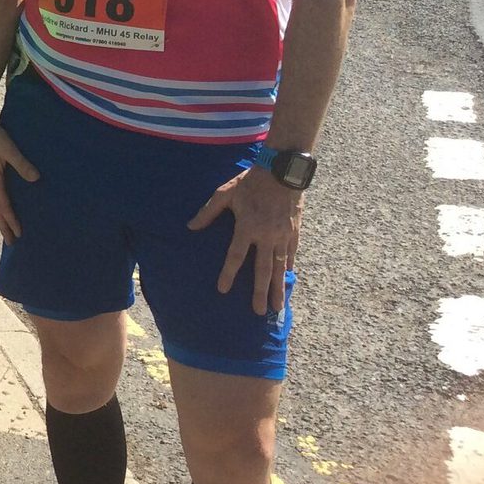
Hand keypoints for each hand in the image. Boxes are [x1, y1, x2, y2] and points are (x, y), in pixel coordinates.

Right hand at [0, 98, 39, 242]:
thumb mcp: (8, 148)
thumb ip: (21, 163)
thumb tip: (36, 179)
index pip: (3, 205)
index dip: (11, 220)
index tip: (18, 233)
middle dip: (4, 226)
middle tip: (11, 243)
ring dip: (1, 217)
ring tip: (7, 230)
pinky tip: (3, 207)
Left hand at [188, 167, 302, 314]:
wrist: (282, 171)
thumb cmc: (250, 182)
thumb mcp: (225, 193)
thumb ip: (208, 212)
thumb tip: (190, 226)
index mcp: (247, 227)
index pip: (235, 256)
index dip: (228, 274)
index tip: (223, 290)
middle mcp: (266, 235)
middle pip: (262, 270)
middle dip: (260, 292)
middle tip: (260, 312)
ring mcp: (282, 235)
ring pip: (279, 267)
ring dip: (278, 287)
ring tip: (278, 306)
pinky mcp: (294, 232)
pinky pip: (290, 254)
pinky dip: (288, 268)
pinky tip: (286, 279)